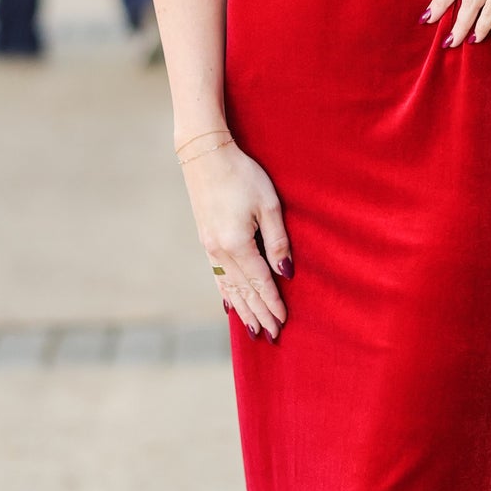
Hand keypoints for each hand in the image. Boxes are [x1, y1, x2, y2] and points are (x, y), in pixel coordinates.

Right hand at [181, 139, 291, 339]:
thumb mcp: (268, 205)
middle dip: (258, 314)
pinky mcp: (205, 239)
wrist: (205, 154)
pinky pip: (216, 275)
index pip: (260, 283)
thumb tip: (285, 275)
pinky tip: (229, 303)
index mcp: (237, 245)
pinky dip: (225, 292)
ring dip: (241, 309)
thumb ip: (278, 242)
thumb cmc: (242, 175)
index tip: (283, 322)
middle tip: (271, 336)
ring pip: (228, 287)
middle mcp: (219, 252)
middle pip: (243, 291)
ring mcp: (209, 247)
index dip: (273, 303)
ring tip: (252, 329)